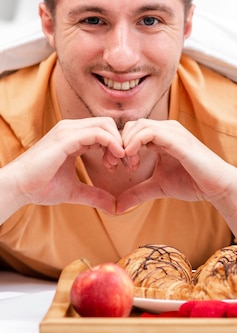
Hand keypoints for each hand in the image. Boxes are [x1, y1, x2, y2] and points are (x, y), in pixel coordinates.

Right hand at [5, 118, 120, 212]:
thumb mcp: (75, 191)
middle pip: (108, 124)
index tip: (119, 166)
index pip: (104, 130)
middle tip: (122, 164)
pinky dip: (112, 143)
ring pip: (106, 125)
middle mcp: (71, 129)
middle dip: (121, 141)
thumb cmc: (41, 187)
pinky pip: (98, 133)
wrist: (17, 188)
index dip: (117, 146)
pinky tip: (113, 160)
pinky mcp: (66, 138)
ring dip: (118, 143)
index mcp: (74, 136)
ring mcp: (68, 131)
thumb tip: (115, 208)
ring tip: (116, 164)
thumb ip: (95, 195)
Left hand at [115, 119, 236, 211]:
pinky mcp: (178, 140)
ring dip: (126, 143)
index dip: (118, 145)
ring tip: (127, 164)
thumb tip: (116, 207)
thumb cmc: (193, 182)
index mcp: (163, 136)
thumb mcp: (158, 186)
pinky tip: (132, 160)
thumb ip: (138, 192)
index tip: (113, 166)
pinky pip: (150, 132)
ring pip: (139, 125)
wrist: (218, 185)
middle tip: (115, 165)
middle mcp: (168, 129)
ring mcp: (174, 132)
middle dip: (118, 143)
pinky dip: (136, 143)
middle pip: (133, 124)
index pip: (132, 130)